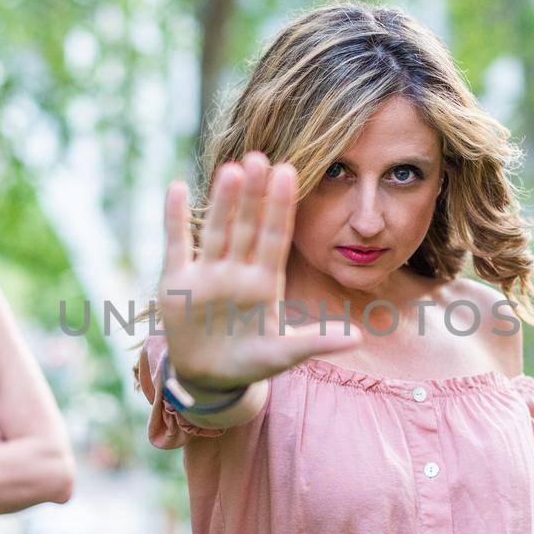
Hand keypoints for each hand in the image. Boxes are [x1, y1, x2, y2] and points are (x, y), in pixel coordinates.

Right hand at [159, 151, 360, 390]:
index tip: (289, 173)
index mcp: (265, 282)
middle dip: (254, 195)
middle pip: (247, 226)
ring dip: (222, 202)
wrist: (209, 377)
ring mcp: (207, 273)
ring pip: (216, 230)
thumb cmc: (251, 362)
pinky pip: (177, 244)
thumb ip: (316, 342)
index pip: (276, 238)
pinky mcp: (177, 282)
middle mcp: (238, 270)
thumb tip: (358, 337)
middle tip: (261, 156)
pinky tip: (176, 187)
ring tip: (231, 169)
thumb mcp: (284, 354)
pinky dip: (174, 219)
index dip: (281, 207)